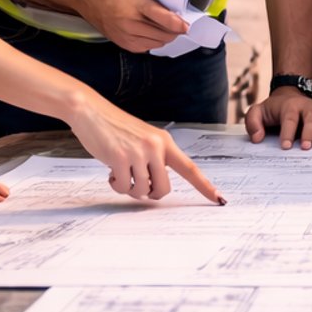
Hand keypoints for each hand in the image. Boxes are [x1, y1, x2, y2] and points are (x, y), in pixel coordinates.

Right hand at [64, 91, 223, 203]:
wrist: (92, 111)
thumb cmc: (116, 128)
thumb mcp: (143, 139)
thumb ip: (154, 159)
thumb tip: (155, 189)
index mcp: (165, 142)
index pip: (190, 168)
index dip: (204, 186)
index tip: (219, 199)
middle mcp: (155, 147)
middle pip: (164, 189)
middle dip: (151, 193)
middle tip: (138, 185)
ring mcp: (138, 153)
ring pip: (142, 190)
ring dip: (130, 188)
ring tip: (121, 172)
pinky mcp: (119, 158)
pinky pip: (123, 187)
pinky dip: (116, 185)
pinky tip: (111, 171)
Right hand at [76, 0, 189, 51]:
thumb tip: (175, 8)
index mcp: (135, 4)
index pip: (163, 18)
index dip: (179, 24)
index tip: (187, 25)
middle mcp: (130, 22)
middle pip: (163, 34)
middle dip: (175, 31)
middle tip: (180, 24)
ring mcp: (126, 35)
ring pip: (157, 43)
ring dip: (166, 37)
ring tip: (167, 28)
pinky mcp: (123, 44)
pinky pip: (147, 47)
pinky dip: (154, 42)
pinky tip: (153, 33)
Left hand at [244, 87, 311, 150]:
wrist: (291, 96)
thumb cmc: (274, 109)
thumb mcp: (257, 112)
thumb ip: (252, 123)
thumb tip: (257, 138)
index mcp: (289, 106)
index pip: (289, 119)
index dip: (287, 132)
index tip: (286, 146)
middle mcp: (307, 108)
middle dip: (311, 133)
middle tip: (307, 147)